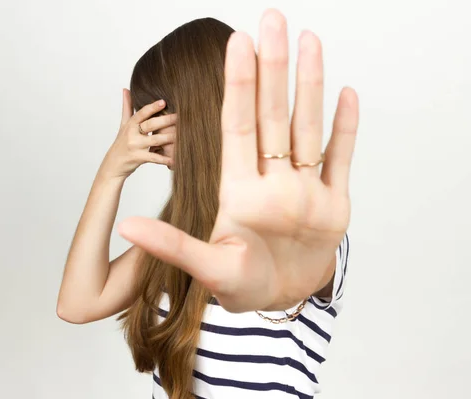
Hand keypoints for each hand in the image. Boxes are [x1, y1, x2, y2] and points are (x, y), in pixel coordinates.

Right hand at [100, 89, 176, 179]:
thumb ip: (127, 107)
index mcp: (129, 124)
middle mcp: (131, 134)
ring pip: (155, 140)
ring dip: (169, 138)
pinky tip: (175, 159)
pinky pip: (154, 158)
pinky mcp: (138, 158)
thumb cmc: (121, 143)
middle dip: (166, 120)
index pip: (141, 113)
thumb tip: (126, 89)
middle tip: (180, 116)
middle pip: (150, 125)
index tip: (164, 102)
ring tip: (183, 135)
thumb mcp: (123, 124)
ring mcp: (135, 146)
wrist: (113, 165)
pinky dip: (165, 159)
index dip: (152, 107)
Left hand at [118, 9, 358, 312]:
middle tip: (272, 20)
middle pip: (273, 115)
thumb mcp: (207, 268)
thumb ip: (172, 244)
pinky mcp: (332, 202)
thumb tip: (125, 225)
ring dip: (310, 85)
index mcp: (239, 190)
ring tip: (309, 42)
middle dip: (272, 68)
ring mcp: (304, 188)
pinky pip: (340, 159)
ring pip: (307, 127)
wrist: (281, 299)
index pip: (238, 127)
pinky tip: (346, 93)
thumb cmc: (241, 286)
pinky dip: (344, 129)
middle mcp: (271, 180)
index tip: (237, 44)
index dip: (239, 86)